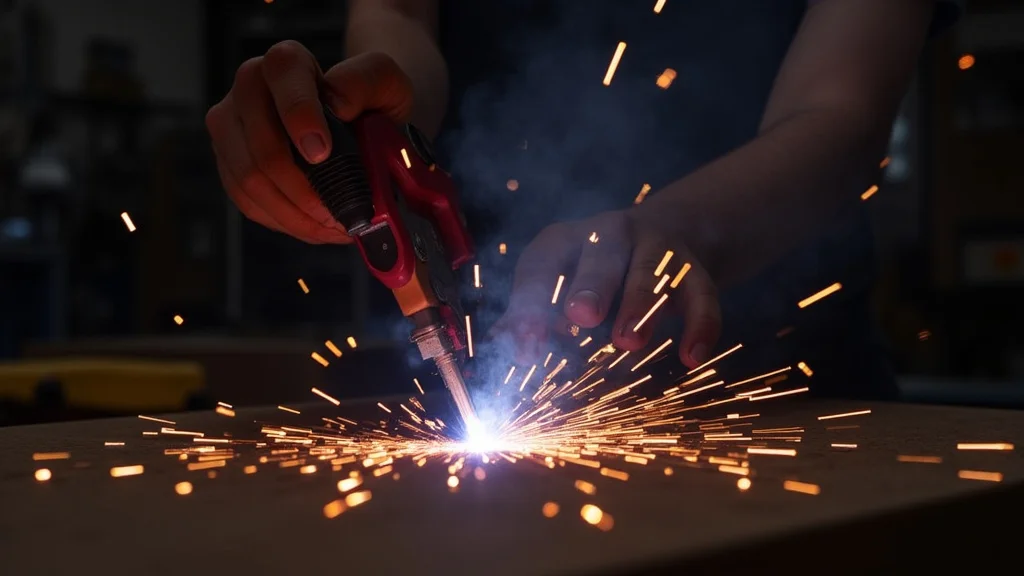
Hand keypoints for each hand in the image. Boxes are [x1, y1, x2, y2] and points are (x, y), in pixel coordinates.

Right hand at [206, 42, 413, 243]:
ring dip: (295, 215)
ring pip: (249, 181)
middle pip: (261, 147)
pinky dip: (285, 222)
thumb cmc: (371, 103)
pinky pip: (247, 202)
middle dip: (303, 191)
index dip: (299, 116)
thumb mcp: (386, 83)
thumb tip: (337, 104)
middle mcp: (248, 89)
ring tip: (333, 227)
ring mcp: (231, 128)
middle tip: (340, 214)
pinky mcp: (229, 163)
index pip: (281, 79)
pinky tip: (315, 227)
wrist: (360, 123)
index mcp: (286, 63)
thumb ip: (366, 81)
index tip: (322, 154)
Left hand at [492, 209, 720, 368]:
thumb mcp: (558, 282)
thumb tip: (500, 347)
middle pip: (603, 252)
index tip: (524, 341)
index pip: (544, 262)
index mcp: (566, 240)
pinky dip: (701, 325)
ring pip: (652, 271)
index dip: (532, 300)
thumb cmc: (592, 270)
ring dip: (640, 305)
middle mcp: (612, 233)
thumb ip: (530, 313)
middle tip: (581, 315)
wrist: (666, 233)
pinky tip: (691, 358)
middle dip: (591, 282)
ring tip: (628, 343)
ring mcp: (657, 248)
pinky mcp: (695, 270)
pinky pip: (702, 295)